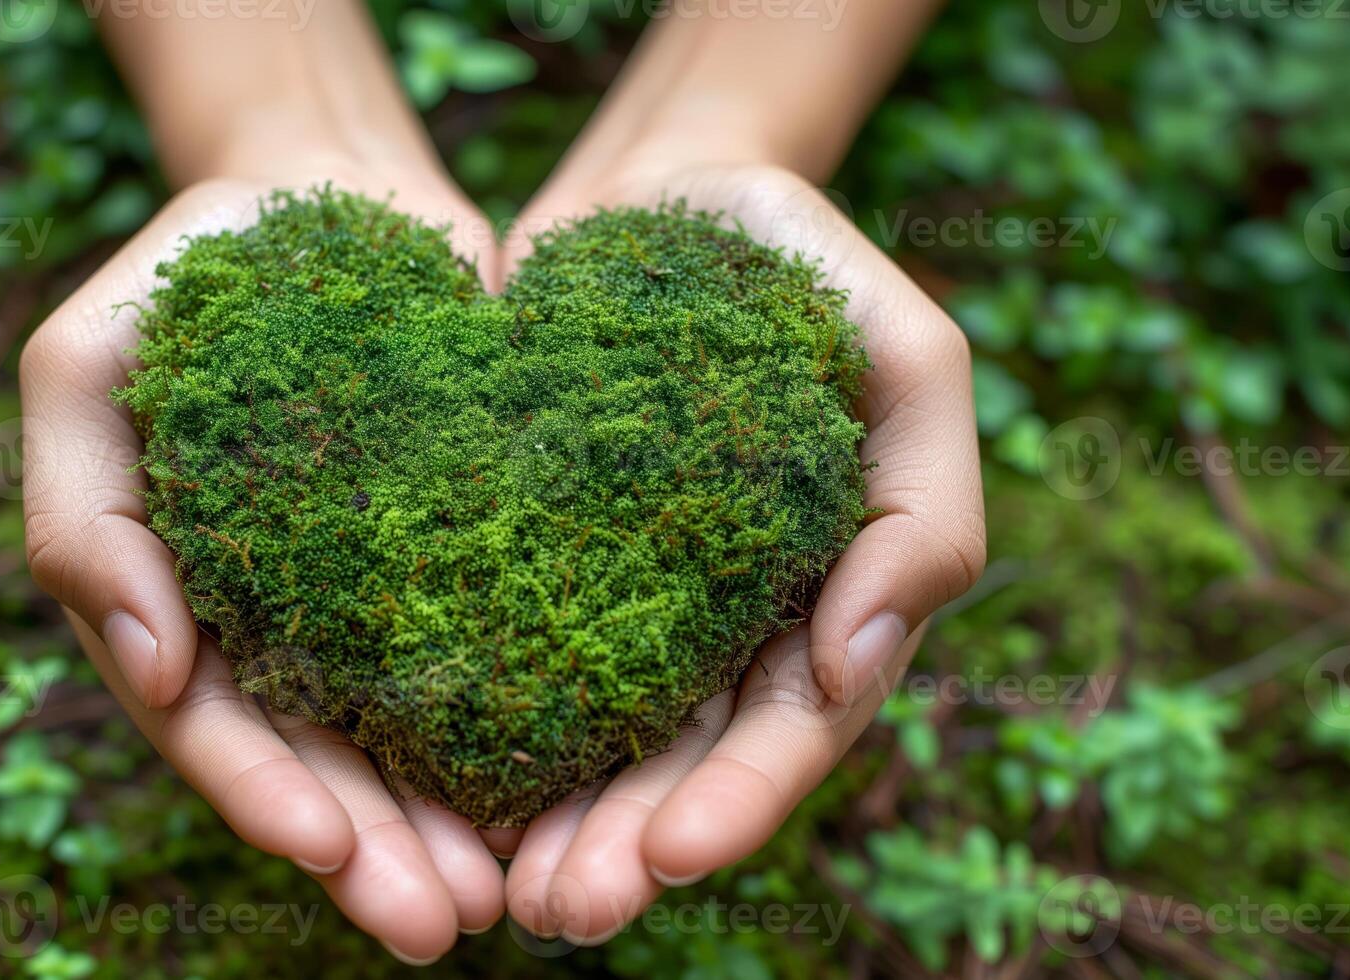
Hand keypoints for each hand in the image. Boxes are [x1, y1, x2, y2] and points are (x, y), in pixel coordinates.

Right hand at [20, 171, 507, 962]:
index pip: (220, 726)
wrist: (328, 189)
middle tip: (447, 923)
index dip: (264, 793)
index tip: (324, 850)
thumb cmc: (187, 275)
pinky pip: (509, 650)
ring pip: (424, 738)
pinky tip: (586, 782)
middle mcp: (290, 627)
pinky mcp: (479, 551)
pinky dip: (538, 723)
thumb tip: (148, 663)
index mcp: (186, 607)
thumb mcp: (84, 368)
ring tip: (520, 894)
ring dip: (463, 822)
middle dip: (380, 852)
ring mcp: (388, 597)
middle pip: (331, 764)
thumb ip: (79, 511)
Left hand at [500, 161, 985, 943]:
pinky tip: (425, 787)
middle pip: (682, 762)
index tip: (670, 856)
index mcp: (822, 597)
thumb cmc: (801, 264)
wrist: (662, 193)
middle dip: (628, 844)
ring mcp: (621, 598)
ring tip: (499, 892)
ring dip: (551, 822)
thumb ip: (924, 506)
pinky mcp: (527, 557)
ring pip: (590, 737)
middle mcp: (721, 624)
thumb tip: (858, 658)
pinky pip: (501, 653)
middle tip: (563, 910)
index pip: (791, 725)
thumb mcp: (909, 358)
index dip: (740, 800)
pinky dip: (474, 726)